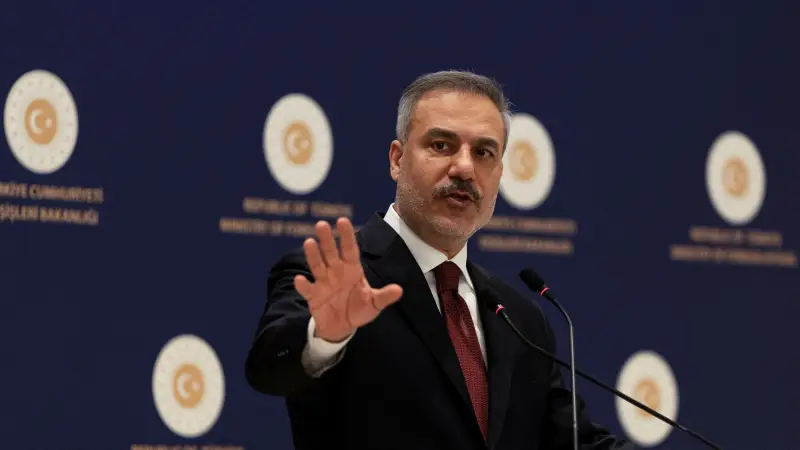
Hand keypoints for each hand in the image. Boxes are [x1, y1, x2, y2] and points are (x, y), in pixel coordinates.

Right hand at [294, 217, 402, 342]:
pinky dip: (303, 285)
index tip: (342, 221)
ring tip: (309, 242)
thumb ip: (384, 296)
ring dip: (313, 255)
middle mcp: (336, 272)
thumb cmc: (359, 310)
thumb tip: (399, 290)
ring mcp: (323, 282)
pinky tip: (300, 279)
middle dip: (327, 239)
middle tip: (321, 224)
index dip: (346, 235)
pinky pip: (307, 289)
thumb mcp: (374, 304)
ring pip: (317, 265)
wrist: (342, 327)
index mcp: (352, 269)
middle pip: (331, 253)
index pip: (349, 249)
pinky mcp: (313, 296)